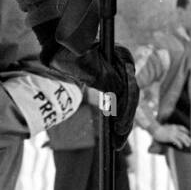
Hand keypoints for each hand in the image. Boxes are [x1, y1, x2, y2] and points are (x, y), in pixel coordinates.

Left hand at [40, 33, 138, 151]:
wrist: (59, 47)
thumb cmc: (71, 53)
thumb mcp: (88, 66)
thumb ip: (106, 79)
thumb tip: (119, 95)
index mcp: (124, 58)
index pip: (131, 89)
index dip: (126, 111)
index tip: (119, 128)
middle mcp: (126, 65)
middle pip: (131, 97)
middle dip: (125, 121)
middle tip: (118, 141)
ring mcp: (120, 73)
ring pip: (127, 101)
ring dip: (123, 122)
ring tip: (117, 142)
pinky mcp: (112, 81)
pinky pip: (119, 101)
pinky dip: (117, 116)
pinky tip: (114, 131)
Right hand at [153, 123, 190, 148]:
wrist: (155, 130)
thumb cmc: (160, 129)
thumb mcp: (167, 127)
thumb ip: (171, 129)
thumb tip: (174, 135)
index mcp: (174, 126)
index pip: (182, 128)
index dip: (186, 131)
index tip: (189, 134)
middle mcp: (174, 129)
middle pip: (183, 134)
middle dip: (188, 138)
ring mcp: (173, 133)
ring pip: (182, 137)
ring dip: (186, 141)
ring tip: (188, 145)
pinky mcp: (170, 137)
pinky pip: (177, 141)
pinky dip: (179, 144)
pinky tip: (181, 147)